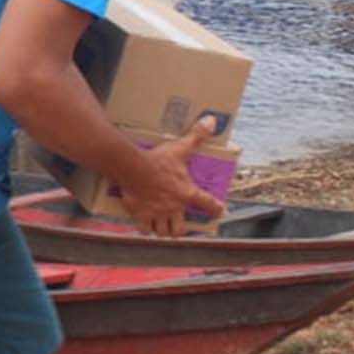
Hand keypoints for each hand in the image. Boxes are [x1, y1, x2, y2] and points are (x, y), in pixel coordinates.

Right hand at [116, 115, 226, 236]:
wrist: (133, 167)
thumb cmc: (158, 160)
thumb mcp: (179, 148)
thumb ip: (196, 136)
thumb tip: (212, 121)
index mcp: (187, 193)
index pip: (208, 204)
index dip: (216, 209)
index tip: (219, 211)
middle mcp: (174, 207)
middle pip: (180, 229)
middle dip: (179, 228)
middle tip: (177, 223)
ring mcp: (158, 213)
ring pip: (163, 231)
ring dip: (162, 230)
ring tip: (160, 225)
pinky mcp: (141, 215)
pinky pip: (144, 229)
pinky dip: (144, 228)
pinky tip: (143, 224)